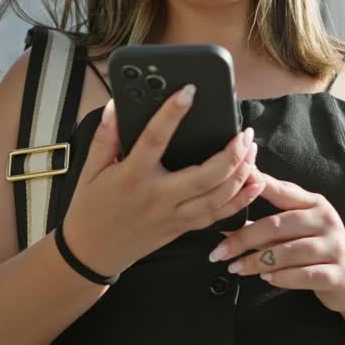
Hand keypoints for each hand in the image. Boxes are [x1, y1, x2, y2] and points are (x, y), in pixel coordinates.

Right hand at [61, 86, 264, 277]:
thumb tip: (117, 105)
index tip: (189, 91)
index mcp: (132, 176)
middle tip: (244, 131)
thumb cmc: (90, 208)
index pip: (155, 139)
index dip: (172, 113)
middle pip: (205, 175)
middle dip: (231, 152)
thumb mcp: (90, 169)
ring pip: (218, 196)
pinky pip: (218, 216)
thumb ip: (106, 136)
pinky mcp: (181, 228)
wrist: (91, 252)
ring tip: (251, 149)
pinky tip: (255, 183)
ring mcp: (173, 215)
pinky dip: (241, 200)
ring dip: (242, 172)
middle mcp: (158, 196)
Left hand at [206, 175, 344, 312]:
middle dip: (243, 239)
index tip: (233, 183)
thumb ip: (268, 225)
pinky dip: (280, 277)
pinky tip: (266, 278)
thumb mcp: (297, 231)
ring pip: (287, 252)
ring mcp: (333, 246)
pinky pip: (302, 275)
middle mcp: (325, 220)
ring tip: (236, 268)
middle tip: (219, 251)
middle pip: (277, 225)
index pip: (282, 191)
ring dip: (256, 261)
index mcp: (314, 204)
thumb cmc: (317, 250)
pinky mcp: (336, 273)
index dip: (257, 185)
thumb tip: (227, 225)